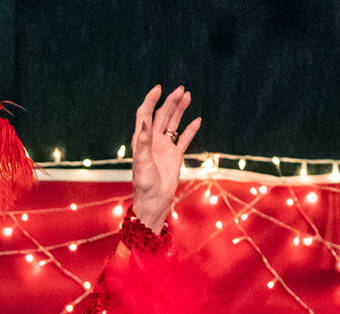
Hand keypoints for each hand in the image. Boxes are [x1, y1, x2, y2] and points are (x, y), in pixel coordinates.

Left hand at [130, 85, 200, 232]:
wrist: (154, 200)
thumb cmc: (144, 184)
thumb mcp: (142, 162)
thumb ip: (143, 142)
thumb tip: (145, 122)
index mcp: (141, 141)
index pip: (145, 115)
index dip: (150, 101)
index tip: (158, 88)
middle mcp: (152, 141)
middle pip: (162, 116)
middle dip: (170, 101)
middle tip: (181, 89)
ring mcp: (164, 147)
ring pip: (173, 124)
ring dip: (180, 110)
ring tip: (188, 95)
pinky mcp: (175, 156)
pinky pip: (184, 139)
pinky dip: (190, 129)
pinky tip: (198, 119)